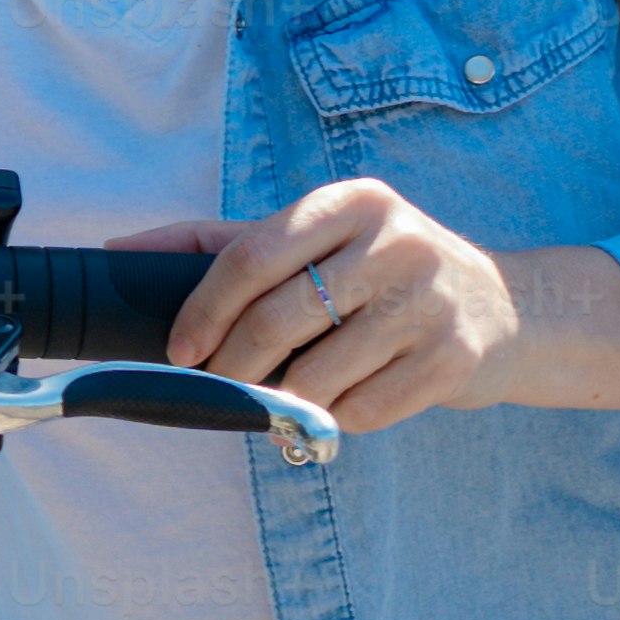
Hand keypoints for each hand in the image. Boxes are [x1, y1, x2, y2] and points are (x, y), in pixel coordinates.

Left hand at [141, 180, 619, 429]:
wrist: (501, 309)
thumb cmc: (381, 272)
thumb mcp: (315, 239)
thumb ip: (219, 243)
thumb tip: (117, 250)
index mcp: (351, 202)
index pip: (249, 257)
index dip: (202, 311)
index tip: (180, 350)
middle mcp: (395, 242)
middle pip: (277, 320)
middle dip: (232, 367)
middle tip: (219, 385)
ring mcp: (428, 302)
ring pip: (316, 375)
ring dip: (284, 398)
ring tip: (285, 393)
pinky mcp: (453, 360)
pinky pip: (361, 410)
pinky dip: (336, 418)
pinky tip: (345, 399)